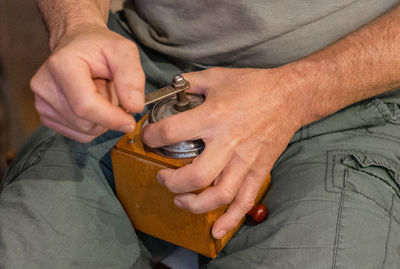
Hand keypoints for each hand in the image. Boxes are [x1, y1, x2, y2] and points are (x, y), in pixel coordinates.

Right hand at [30, 25, 144, 141]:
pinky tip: (91, 103)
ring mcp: (42, 103)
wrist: (77, 45)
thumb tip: (135, 106)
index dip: (111, 118)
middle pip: (87, 121)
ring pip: (85, 131)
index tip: (130, 120)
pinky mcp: (46, 116)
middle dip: (109, 114)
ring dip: (102, 119)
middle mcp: (45, 85)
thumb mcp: (124, 51)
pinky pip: (79, 134)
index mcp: (62, 65)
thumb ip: (132, 77)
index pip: (86, 105)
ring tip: (99, 93)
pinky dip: (93, 124)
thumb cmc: (100, 47)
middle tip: (109, 89)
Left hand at [142, 67, 306, 238]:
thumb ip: (189, 83)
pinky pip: (245, 201)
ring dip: (194, 204)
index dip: (152, 137)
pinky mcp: (259, 170)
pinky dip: (230, 220)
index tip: (149, 139)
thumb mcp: (216, 76)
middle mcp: (228, 142)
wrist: (290, 96)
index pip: (172, 133)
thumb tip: (168, 90)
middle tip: (163, 177)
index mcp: (214, 116)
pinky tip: (216, 231)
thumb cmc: (253, 85)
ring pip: (219, 195)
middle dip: (172, 182)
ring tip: (181, 200)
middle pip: (195, 175)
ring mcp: (245, 160)